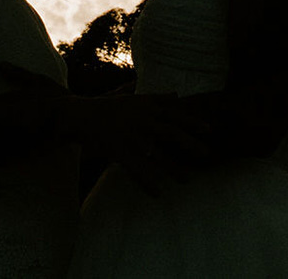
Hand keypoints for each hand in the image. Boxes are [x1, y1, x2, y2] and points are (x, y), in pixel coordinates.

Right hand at [62, 92, 212, 194]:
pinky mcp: (118, 150)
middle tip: (206, 153)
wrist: (78, 114)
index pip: (173, 113)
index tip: (209, 129)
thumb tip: (176, 94)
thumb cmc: (105, 106)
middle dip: (189, 143)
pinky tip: (157, 193)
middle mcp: (139, 119)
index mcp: (144, 106)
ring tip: (187, 179)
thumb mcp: (131, 96)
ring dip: (173, 168)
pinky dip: (147, 183)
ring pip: (156, 155)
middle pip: (169, 132)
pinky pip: (136, 170)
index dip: (191, 121)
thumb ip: (154, 98)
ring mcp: (129, 135)